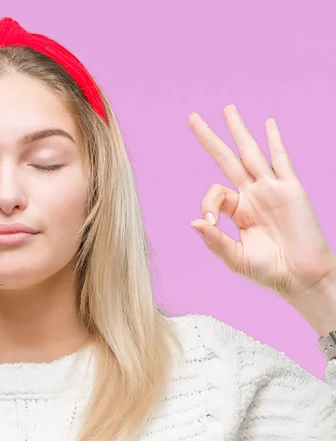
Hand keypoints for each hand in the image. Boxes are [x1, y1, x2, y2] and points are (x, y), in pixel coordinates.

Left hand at [187, 104, 335, 304]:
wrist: (301, 277)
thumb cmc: (268, 270)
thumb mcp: (235, 257)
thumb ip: (214, 240)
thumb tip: (193, 221)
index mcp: (238, 210)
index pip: (215, 193)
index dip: (207, 204)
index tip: (209, 222)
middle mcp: (253, 195)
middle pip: (227, 159)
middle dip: (210, 138)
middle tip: (192, 117)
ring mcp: (271, 189)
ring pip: (251, 153)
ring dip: (239, 131)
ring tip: (227, 109)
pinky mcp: (291, 190)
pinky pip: (281, 161)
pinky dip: (274, 142)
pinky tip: (268, 123)